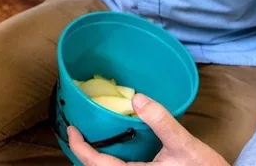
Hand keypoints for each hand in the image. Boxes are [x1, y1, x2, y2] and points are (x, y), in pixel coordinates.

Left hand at [67, 94, 228, 165]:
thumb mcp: (185, 144)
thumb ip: (161, 122)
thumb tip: (137, 98)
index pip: (97, 164)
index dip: (80, 148)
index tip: (70, 130)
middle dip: (85, 154)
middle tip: (78, 132)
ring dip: (98, 158)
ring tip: (93, 137)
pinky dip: (112, 160)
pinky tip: (117, 146)